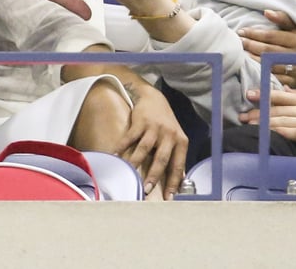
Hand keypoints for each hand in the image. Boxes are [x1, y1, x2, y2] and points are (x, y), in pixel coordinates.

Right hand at [114, 85, 188, 199]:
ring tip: (129, 175)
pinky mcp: (140, 122)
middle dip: (154, 176)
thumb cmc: (166, 123)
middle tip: (146, 189)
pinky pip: (130, 137)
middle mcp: (169, 135)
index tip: (169, 197)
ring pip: (144, 149)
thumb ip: (176, 157)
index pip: (178, 166)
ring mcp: (154, 128)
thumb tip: (179, 181)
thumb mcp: (176, 139)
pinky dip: (121, 147)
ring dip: (136, 164)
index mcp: (180, 141)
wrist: (154, 98)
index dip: (173, 182)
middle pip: (161, 159)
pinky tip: (115, 156)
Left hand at [238, 9, 295, 88]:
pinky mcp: (292, 83)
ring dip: (252, 59)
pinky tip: (250, 68)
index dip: (254, 33)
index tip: (242, 31)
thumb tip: (266, 12)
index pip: (271, 36)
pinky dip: (260, 73)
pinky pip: (272, 78)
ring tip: (241, 53)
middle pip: (268, 51)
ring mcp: (295, 71)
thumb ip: (283, 18)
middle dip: (250, 45)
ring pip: (268, 65)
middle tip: (238, 41)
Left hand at [239, 88, 295, 152]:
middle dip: (258, 113)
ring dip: (265, 123)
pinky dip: (285, 132)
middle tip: (241, 116)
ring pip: (284, 121)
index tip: (249, 95)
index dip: (264, 95)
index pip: (281, 96)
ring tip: (250, 125)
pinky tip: (274, 132)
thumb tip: (284, 90)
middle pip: (278, 110)